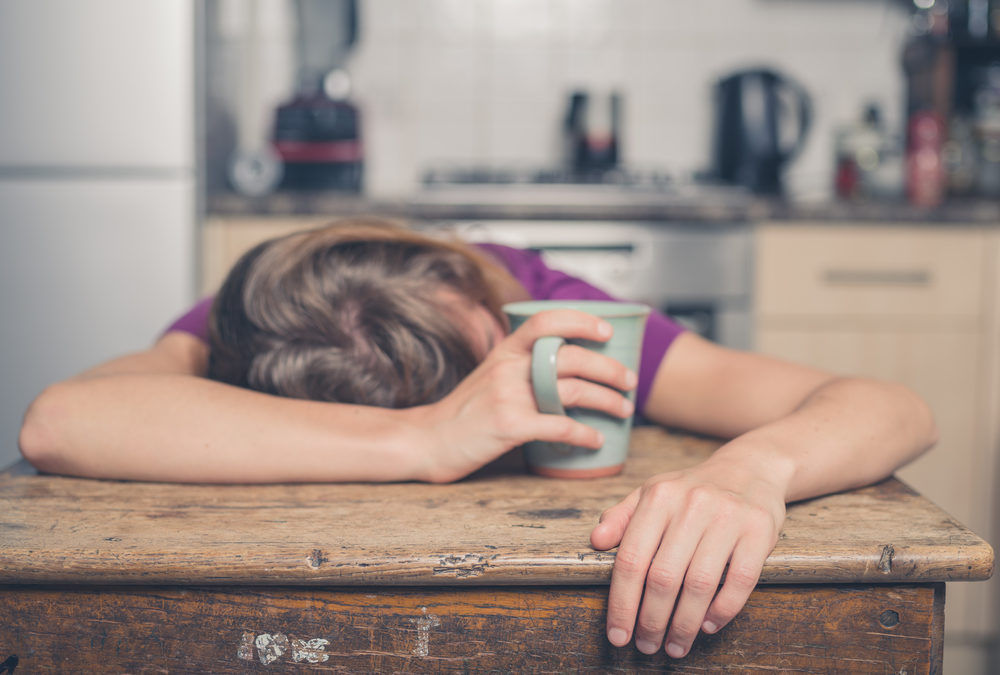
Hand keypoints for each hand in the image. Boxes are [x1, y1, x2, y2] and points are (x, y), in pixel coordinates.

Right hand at [420, 309, 636, 482]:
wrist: (428, 440)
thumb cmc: (464, 411)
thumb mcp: (490, 374)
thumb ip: (522, 365)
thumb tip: (567, 363)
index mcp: (505, 350)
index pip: (547, 321)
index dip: (581, 321)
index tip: (608, 333)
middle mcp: (508, 367)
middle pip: (572, 358)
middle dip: (610, 369)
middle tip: (630, 382)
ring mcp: (508, 396)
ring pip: (573, 390)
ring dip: (607, 400)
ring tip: (624, 410)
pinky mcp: (509, 427)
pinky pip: (559, 427)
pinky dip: (584, 434)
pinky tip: (596, 440)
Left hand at [590, 450, 786, 657]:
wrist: (749, 468)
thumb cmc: (691, 490)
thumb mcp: (652, 492)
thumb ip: (622, 517)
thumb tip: (596, 541)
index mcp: (659, 496)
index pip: (632, 559)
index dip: (622, 602)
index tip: (617, 634)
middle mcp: (692, 504)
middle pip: (663, 577)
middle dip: (651, 621)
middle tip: (646, 646)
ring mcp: (728, 517)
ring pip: (700, 584)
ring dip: (684, 624)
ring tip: (675, 646)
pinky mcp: (759, 531)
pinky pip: (740, 581)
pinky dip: (722, 610)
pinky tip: (707, 626)